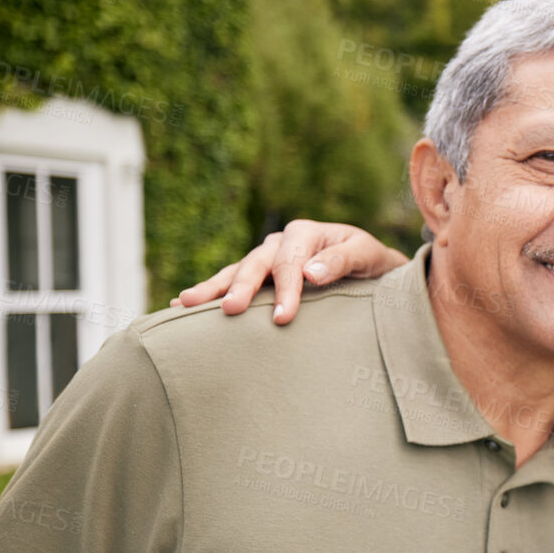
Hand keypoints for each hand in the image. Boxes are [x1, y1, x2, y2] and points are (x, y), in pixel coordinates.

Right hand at [171, 220, 407, 324]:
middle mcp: (280, 242)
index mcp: (305, 233)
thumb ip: (343, 260)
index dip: (286, 291)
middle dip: (240, 287)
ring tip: (184, 304)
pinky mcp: (260, 274)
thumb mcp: (366, 255)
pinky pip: (232, 281)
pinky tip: (182, 305)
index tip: (282, 318)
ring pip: (235, 271)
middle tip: (229, 310)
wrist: (372, 266)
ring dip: (212, 288)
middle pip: (256, 264)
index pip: (290, 264)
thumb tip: (311, 273)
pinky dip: (210, 292)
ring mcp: (266, 257)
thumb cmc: (370, 261)